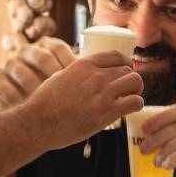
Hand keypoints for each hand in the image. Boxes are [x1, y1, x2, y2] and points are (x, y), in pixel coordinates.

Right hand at [0, 37, 74, 108]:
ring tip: (42, 100)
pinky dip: (13, 95)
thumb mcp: (66, 83)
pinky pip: (2, 82)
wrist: (26, 114)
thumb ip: (81, 78)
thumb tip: (108, 80)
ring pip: (18, 65)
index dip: (67, 62)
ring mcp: (11, 64)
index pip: (58, 47)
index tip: (77, 79)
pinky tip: (23, 105)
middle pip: (40, 55)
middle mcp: (28, 52)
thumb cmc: (52, 97)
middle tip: (63, 92)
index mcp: (46, 48)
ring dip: (31, 85)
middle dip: (52, 75)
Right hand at [27, 51, 142, 148]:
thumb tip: (84, 75)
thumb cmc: (44, 102)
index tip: (126, 71)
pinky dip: (137, 105)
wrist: (38, 121)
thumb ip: (76, 73)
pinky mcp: (107, 112)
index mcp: (84, 64)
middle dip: (130, 80)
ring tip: (130, 99)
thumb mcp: (59, 76)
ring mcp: (102, 93)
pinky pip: (135, 102)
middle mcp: (96, 75)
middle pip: (128, 69)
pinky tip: (131, 109)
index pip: (116, 55)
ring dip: (136, 91)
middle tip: (128, 90)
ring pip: (135, 82)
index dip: (125, 63)